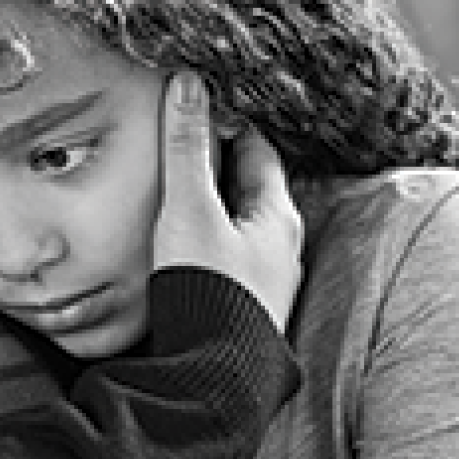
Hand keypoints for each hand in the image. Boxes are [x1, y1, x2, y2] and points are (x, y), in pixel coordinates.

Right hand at [153, 70, 302, 332]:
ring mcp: (265, 280)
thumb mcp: (190, 208)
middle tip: (182, 144)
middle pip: (250, 188)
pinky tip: (183, 243)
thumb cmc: (208, 290)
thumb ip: (186, 146)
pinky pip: (230, 256)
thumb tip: (189, 82)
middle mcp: (281, 248)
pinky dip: (209, 238)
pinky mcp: (244, 306)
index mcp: (278, 217)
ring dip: (214, 205)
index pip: (258, 150)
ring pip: (241, 225)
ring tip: (177, 190)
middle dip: (218, 164)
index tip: (196, 109)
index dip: (228, 124)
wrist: (212, 376)